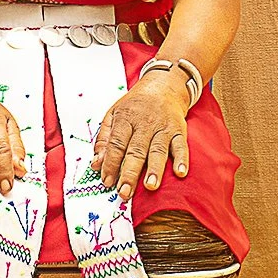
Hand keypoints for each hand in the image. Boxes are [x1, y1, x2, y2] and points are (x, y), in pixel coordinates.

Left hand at [90, 68, 191, 194]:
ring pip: (158, 150)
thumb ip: (104, 140)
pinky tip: (180, 172)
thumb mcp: (114, 115)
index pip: (116, 144)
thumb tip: (95, 164)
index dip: (110, 163)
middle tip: (124, 192)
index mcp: (125, 119)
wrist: (163, 86)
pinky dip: (182, 159)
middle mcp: (144, 123)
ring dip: (155, 169)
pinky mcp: (179, 130)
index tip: (106, 181)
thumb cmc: (135, 106)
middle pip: (136, 150)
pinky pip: (181, 145)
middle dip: (130, 172)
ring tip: (150, 186)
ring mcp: (163, 127)